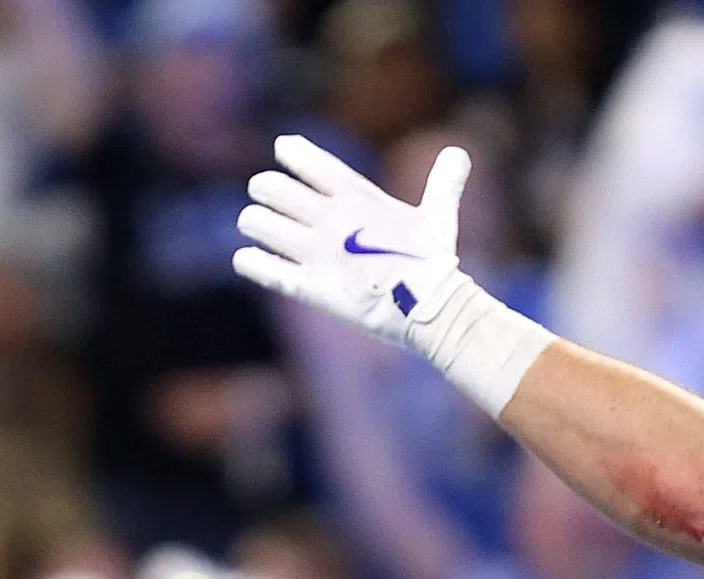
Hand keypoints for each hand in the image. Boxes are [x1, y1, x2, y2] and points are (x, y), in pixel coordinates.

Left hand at [235, 134, 472, 352]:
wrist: (426, 306)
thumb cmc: (433, 261)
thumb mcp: (439, 215)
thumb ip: (444, 183)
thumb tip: (459, 153)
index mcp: (356, 197)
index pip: (314, 163)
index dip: (294, 153)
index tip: (282, 147)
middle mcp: (329, 220)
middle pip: (276, 191)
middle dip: (266, 189)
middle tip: (263, 192)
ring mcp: (316, 254)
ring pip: (263, 227)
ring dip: (255, 223)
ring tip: (252, 223)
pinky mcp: (309, 288)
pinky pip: (268, 272)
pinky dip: (252, 263)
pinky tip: (244, 258)